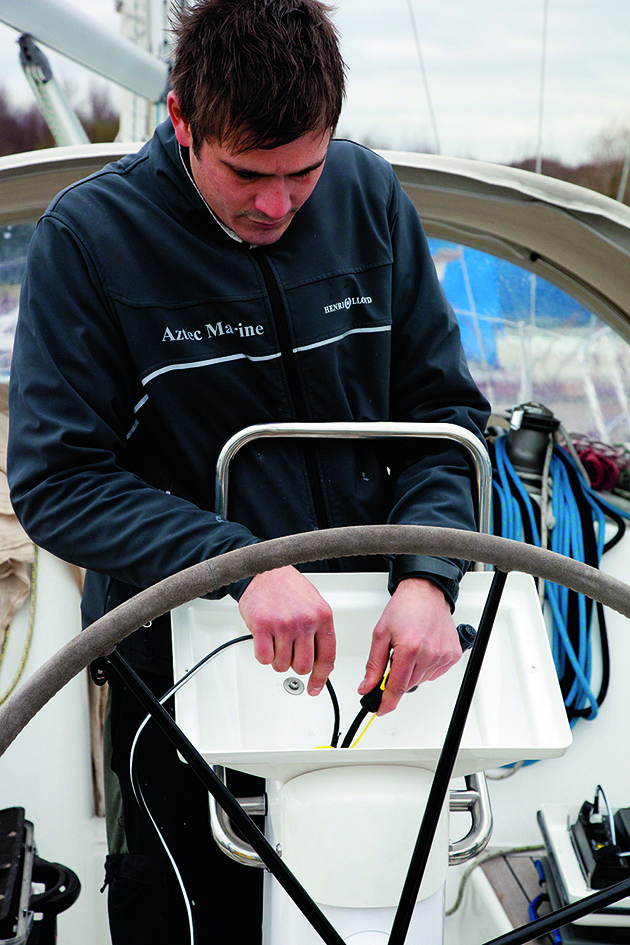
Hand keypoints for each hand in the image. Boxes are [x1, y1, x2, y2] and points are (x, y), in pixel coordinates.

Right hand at [238, 566, 335, 695]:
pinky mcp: (262, 626)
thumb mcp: (314, 604)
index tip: (314, 687)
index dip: (321, 677)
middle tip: (288, 654)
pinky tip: (264, 641)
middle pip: (303, 666)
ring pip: (282, 664)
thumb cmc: (288, 587)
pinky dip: (263, 655)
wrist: (264, 570)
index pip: (327, 657)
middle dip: (293, 665)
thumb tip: (321, 662)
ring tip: (275, 640)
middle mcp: (305, 621)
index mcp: (322, 616)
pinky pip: (264, 658)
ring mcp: (284, 624)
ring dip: (277, 659)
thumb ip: (319, 631)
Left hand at [358, 577, 461, 714]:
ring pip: (421, 679)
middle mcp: (429, 653)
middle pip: (408, 684)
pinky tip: (423, 649)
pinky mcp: (453, 655)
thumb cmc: (404, 608)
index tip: (380, 709)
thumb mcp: (381, 634)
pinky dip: (426, 666)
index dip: (387, 702)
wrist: (426, 592)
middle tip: (394, 657)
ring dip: (412, 671)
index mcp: (409, 648)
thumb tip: (367, 686)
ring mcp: (443, 655)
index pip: (397, 687)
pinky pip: (435, 672)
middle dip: (397, 678)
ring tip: (410, 647)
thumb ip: (374, 664)